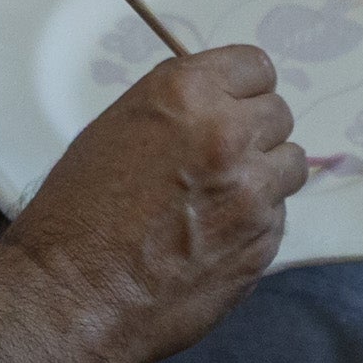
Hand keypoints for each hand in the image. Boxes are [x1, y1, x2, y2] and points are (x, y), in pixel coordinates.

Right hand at [0, 44, 304, 362]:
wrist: (73, 296)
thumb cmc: (76, 212)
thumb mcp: (116, 129)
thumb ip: (177, 108)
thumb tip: (217, 104)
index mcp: (187, 94)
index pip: (256, 67)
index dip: (241, 89)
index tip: (231, 107)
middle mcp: (229, 135)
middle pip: (278, 115)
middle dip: (253, 133)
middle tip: (218, 161)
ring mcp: (254, 192)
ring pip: (288, 166)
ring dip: (262, 177)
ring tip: (218, 202)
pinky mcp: (264, 243)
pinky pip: (277, 218)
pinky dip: (254, 225)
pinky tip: (212, 241)